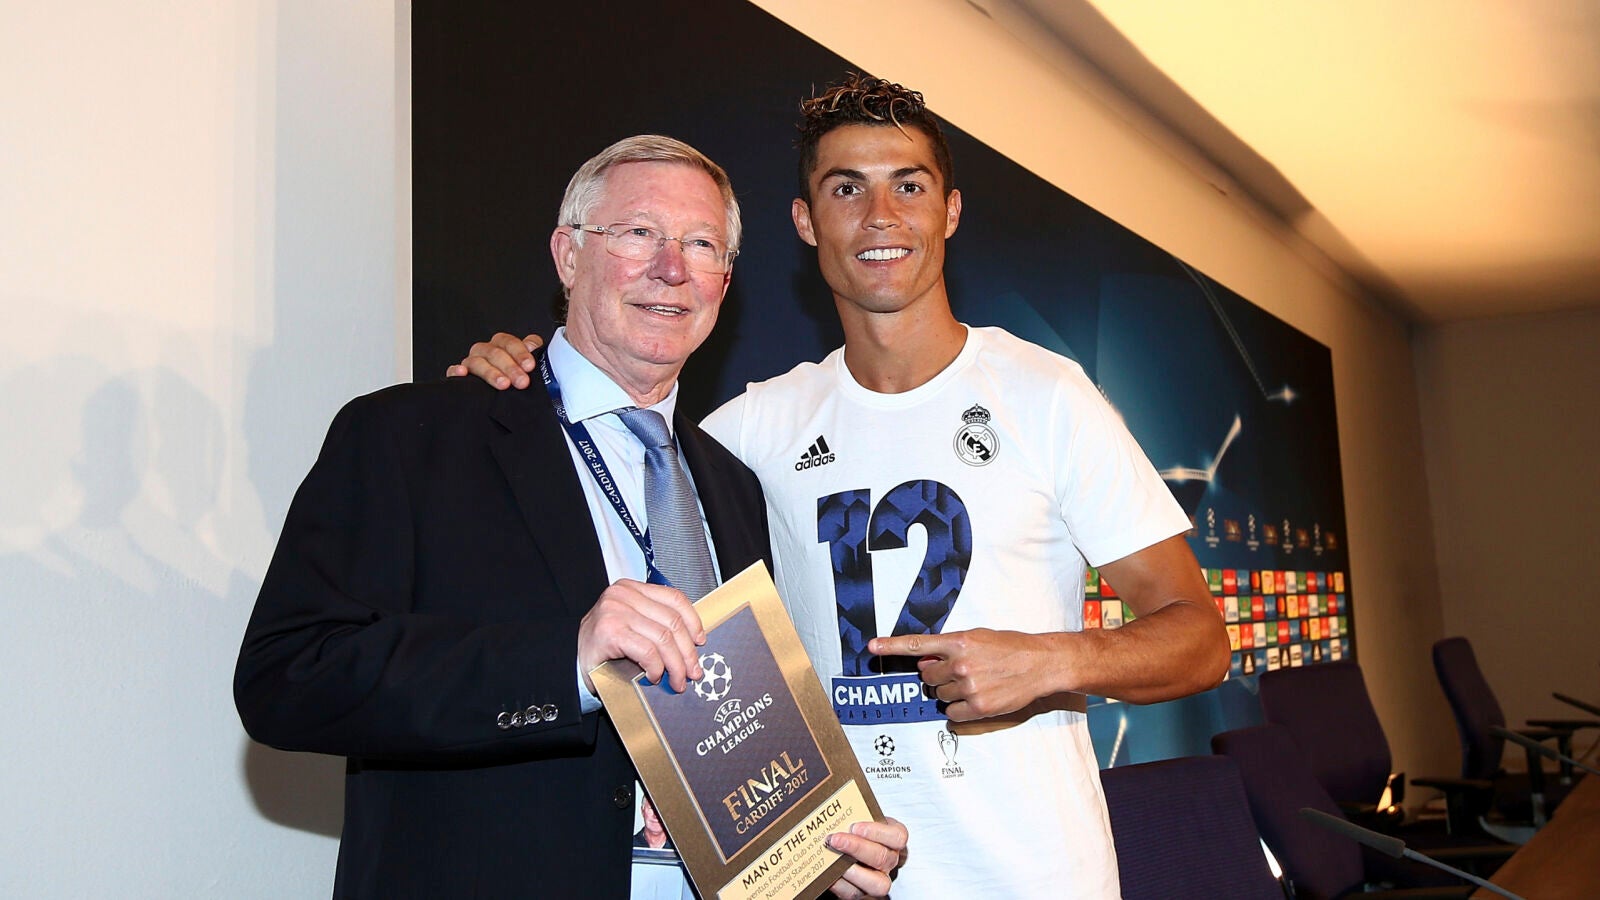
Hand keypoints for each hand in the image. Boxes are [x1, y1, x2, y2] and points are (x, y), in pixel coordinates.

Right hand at [444, 332, 543, 388]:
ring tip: (504, 384)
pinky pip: (453, 371)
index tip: (530, 366)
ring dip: (491, 372)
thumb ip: (535, 353)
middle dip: (510, 367)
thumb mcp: (530, 366)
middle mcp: (486, 351)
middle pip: (494, 353)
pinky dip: (456, 371)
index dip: (520, 352)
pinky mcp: (459, 377)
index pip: (508, 342)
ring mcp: (471, 363)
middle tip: (522, 381)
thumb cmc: (519, 379)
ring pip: (476, 362)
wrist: (508, 401)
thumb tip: (534, 346)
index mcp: (502, 345)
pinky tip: (463, 374)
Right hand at [578, 579, 705, 692]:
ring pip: (663, 639)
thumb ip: (656, 625)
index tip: (700, 641)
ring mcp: (615, 611)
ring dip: (675, 665)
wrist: (570, 664)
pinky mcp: (610, 632)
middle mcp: (623, 595)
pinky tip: (654, 677)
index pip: (674, 598)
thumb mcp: (633, 627)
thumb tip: (693, 642)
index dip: (693, 621)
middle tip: (693, 672)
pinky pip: (648, 652)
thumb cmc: (603, 648)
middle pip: (672, 621)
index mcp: (631, 589)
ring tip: (677, 681)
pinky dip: (656, 668)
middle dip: (687, 652)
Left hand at [826, 817, 906, 898]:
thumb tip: (834, 809)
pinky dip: (839, 884)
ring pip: (876, 883)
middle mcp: (889, 860)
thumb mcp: (862, 816)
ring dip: (852, 871)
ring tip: (833, 859)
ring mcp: (878, 879)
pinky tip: (827, 872)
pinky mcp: (861, 891)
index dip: (877, 832)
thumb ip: (856, 814)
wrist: (851, 844)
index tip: (855, 826)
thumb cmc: (858, 828)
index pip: (898, 836)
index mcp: (894, 838)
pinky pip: (854, 893)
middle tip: (835, 839)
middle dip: (856, 848)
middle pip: (882, 858)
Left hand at [869, 629, 1053, 721]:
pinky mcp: (979, 707)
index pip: (918, 644)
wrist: (1040, 663)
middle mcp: (961, 664)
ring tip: (974, 683)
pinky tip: (976, 698)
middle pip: (927, 676)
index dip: (891, 646)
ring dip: (950, 691)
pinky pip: (952, 713)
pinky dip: (959, 709)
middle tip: (958, 671)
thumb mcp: (978, 637)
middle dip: (937, 675)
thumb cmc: (1010, 647)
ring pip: (939, 695)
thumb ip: (950, 647)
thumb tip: (925, 659)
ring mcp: (969, 687)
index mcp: (960, 642)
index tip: (872, 647)